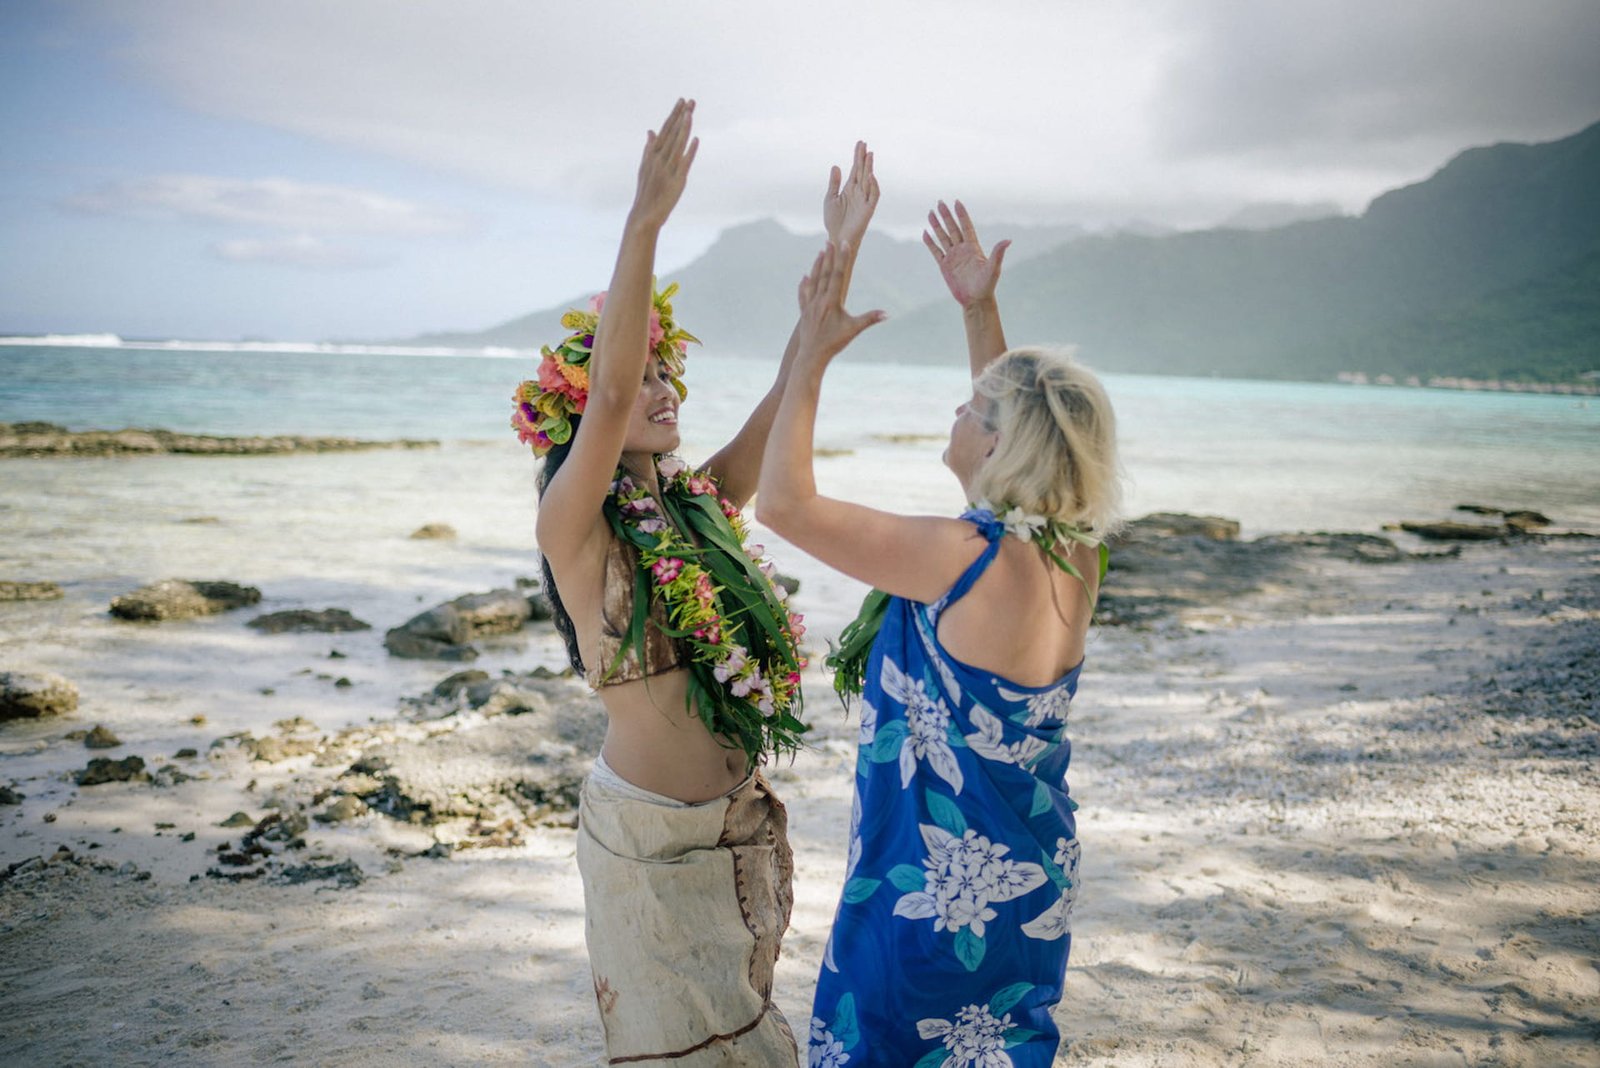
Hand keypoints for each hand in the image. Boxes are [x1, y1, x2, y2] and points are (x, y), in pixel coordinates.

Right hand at [630, 99, 698, 228]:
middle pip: (672, 134)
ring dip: (684, 128)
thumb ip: (649, 148)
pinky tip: (695, 139)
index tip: (681, 102)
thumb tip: (651, 130)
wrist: (644, 215)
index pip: (665, 130)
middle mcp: (659, 160)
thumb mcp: (645, 167)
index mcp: (652, 155)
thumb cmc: (646, 191)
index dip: (674, 116)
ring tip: (691, 113)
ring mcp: (667, 170)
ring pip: (677, 144)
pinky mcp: (676, 181)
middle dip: (681, 117)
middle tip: (690, 101)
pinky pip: (684, 163)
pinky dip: (689, 151)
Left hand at [796, 242, 885, 365]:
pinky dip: (804, 285)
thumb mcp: (854, 330)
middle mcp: (819, 300)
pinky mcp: (804, 312)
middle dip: (828, 256)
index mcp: (832, 301)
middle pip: (825, 274)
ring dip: (817, 266)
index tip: (843, 243)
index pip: (838, 275)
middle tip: (829, 241)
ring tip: (819, 252)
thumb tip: (887, 314)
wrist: (812, 356)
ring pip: (814, 281)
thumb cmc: (835, 343)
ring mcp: (810, 305)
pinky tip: (805, 277)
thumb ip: (870, 319)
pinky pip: (803, 294)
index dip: (841, 258)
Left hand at [823, 141, 879, 246]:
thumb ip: (834, 183)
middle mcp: (859, 192)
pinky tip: (870, 176)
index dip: (858, 156)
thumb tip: (836, 166)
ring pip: (869, 181)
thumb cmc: (833, 221)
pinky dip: (873, 186)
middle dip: (864, 158)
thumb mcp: (830, 199)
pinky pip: (873, 196)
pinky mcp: (868, 210)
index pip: (855, 169)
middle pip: (863, 171)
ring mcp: (864, 200)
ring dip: (869, 168)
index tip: (860, 143)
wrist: (836, 238)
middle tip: (864, 144)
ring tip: (869, 155)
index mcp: (850, 188)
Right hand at [923, 200, 1009, 306]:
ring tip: (930, 213)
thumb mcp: (993, 268)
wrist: (976, 300)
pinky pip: (936, 252)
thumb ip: (998, 253)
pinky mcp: (945, 266)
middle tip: (940, 202)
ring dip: (937, 225)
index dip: (962, 214)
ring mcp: (953, 257)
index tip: (957, 202)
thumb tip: (1008, 240)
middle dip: (946, 216)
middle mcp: (962, 249)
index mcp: (974, 247)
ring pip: (943, 237)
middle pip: (953, 228)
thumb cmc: (987, 285)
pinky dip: (930, 243)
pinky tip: (925, 233)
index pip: (966, 226)